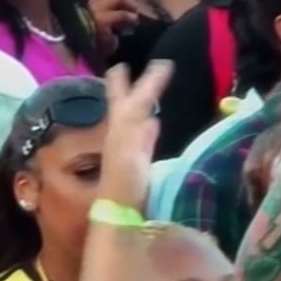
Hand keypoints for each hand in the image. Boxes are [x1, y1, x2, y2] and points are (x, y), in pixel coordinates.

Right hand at [85, 0, 141, 38]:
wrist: (93, 51)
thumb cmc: (102, 32)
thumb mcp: (108, 12)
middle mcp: (91, 1)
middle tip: (135, 0)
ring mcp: (95, 11)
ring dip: (132, 5)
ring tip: (134, 14)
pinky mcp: (102, 22)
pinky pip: (122, 14)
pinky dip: (132, 17)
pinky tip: (133, 23)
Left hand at [96, 63, 168, 208]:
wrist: (117, 217)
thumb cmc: (123, 188)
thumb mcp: (130, 160)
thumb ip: (140, 141)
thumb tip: (152, 120)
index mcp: (122, 131)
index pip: (137, 101)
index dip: (149, 84)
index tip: (163, 63)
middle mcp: (123, 136)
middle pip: (124, 106)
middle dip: (125, 87)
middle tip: (122, 66)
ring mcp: (129, 150)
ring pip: (133, 120)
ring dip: (138, 105)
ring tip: (144, 92)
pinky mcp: (135, 165)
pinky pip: (143, 139)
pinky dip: (148, 129)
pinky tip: (154, 126)